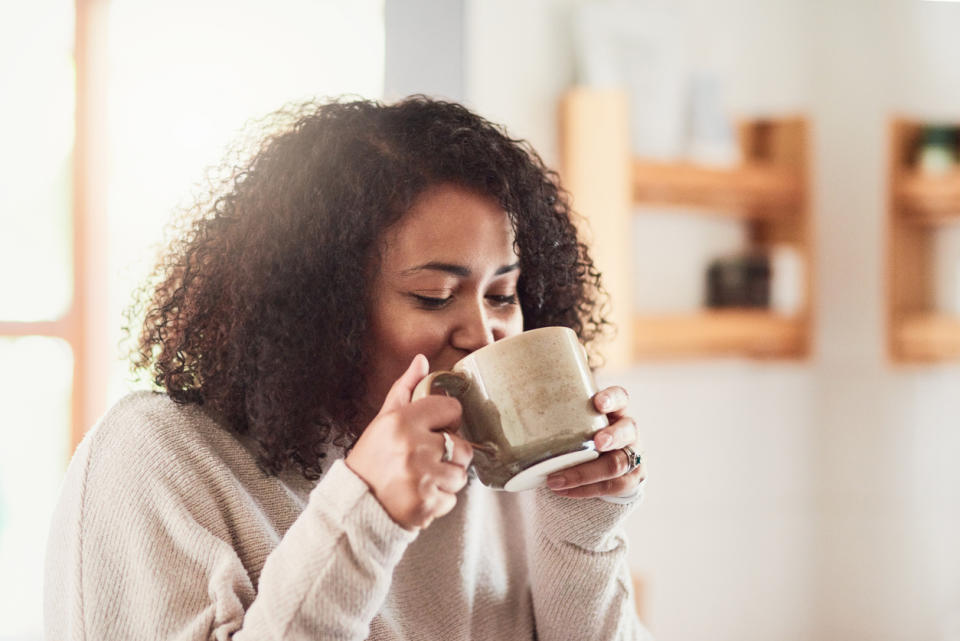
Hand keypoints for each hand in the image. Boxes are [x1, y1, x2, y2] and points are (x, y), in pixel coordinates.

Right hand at [345, 355, 473, 529]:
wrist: (355, 505)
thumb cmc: (371, 459)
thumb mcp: (383, 419)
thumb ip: (405, 389)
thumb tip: (422, 360)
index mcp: (402, 421)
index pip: (452, 408)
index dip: (447, 420)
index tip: (434, 430)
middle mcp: (413, 447)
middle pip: (463, 446)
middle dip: (450, 454)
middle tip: (427, 460)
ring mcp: (422, 478)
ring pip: (461, 475)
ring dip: (446, 479)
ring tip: (422, 479)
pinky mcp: (427, 504)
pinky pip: (452, 499)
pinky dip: (439, 500)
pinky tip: (419, 495)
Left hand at [545, 385, 644, 498]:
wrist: (596, 466)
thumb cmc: (576, 436)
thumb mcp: (568, 422)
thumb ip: (545, 413)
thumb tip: (492, 405)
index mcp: (615, 410)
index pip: (621, 397)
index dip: (612, 399)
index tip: (597, 403)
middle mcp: (628, 431)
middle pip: (627, 431)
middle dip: (612, 437)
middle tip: (595, 443)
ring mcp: (633, 456)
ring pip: (619, 464)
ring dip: (588, 472)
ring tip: (557, 479)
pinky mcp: (631, 479)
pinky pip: (614, 487)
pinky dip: (586, 490)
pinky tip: (563, 491)